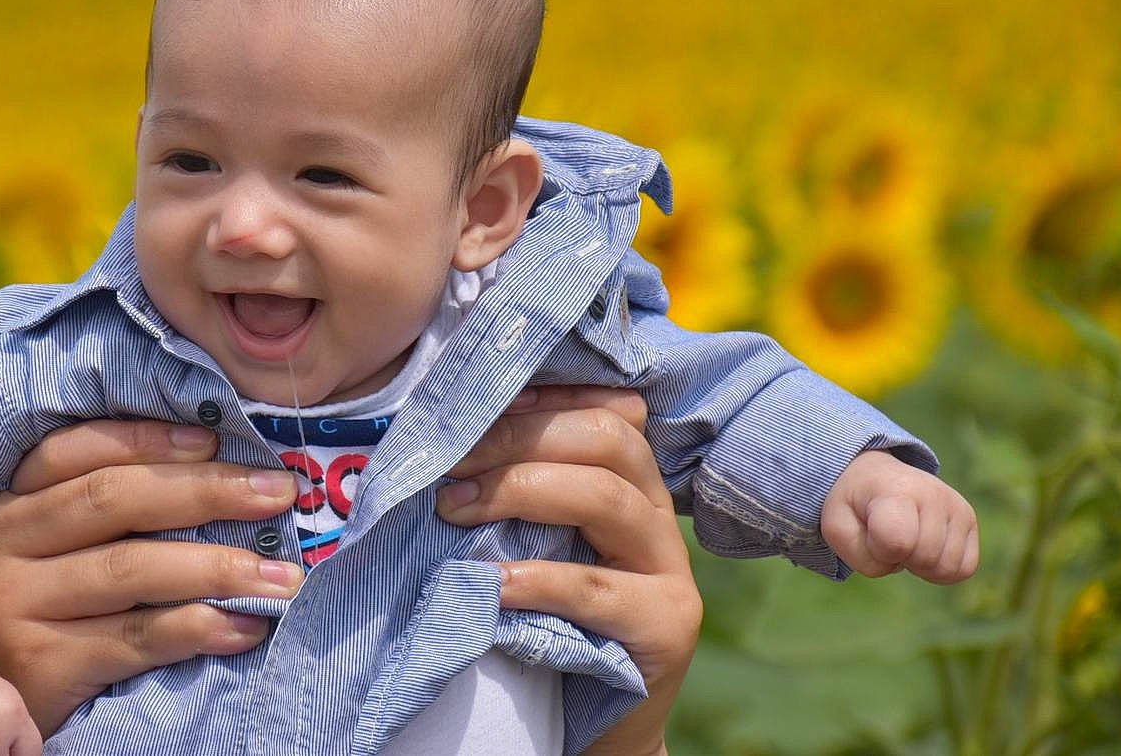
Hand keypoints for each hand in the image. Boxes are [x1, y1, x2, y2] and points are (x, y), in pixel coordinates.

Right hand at [0, 420, 301, 735]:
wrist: (4, 709)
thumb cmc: (56, 615)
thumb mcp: (66, 550)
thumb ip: (116, 506)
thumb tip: (230, 473)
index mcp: (12, 502)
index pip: (78, 450)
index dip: (149, 439)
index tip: (217, 439)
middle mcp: (1, 542)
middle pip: (114, 499)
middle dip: (207, 491)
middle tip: (277, 493)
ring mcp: (14, 604)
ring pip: (131, 567)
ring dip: (219, 568)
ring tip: (281, 576)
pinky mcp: (39, 663)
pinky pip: (137, 636)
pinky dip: (201, 628)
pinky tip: (247, 627)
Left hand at [434, 385, 700, 755]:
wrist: (591, 721)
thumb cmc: (550, 618)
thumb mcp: (537, 542)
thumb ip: (521, 493)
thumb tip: (450, 440)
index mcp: (634, 483)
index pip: (605, 410)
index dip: (544, 399)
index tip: (478, 405)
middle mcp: (658, 515)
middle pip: (606, 440)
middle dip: (519, 438)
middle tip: (451, 462)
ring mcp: (670, 570)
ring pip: (605, 498)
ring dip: (519, 493)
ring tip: (456, 508)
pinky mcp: (665, 626)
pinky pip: (596, 589)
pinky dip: (536, 579)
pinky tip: (490, 582)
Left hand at [821, 449, 979, 583]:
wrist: (874, 476)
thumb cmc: (855, 505)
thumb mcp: (837, 527)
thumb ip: (860, 556)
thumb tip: (902, 563)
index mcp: (895, 490)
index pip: (896, 542)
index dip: (878, 551)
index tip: (871, 531)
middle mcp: (933, 493)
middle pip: (924, 559)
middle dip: (900, 559)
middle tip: (887, 535)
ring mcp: (956, 505)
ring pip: (946, 568)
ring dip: (920, 566)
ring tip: (906, 539)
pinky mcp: (969, 518)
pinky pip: (964, 568)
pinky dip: (941, 569)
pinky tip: (924, 548)